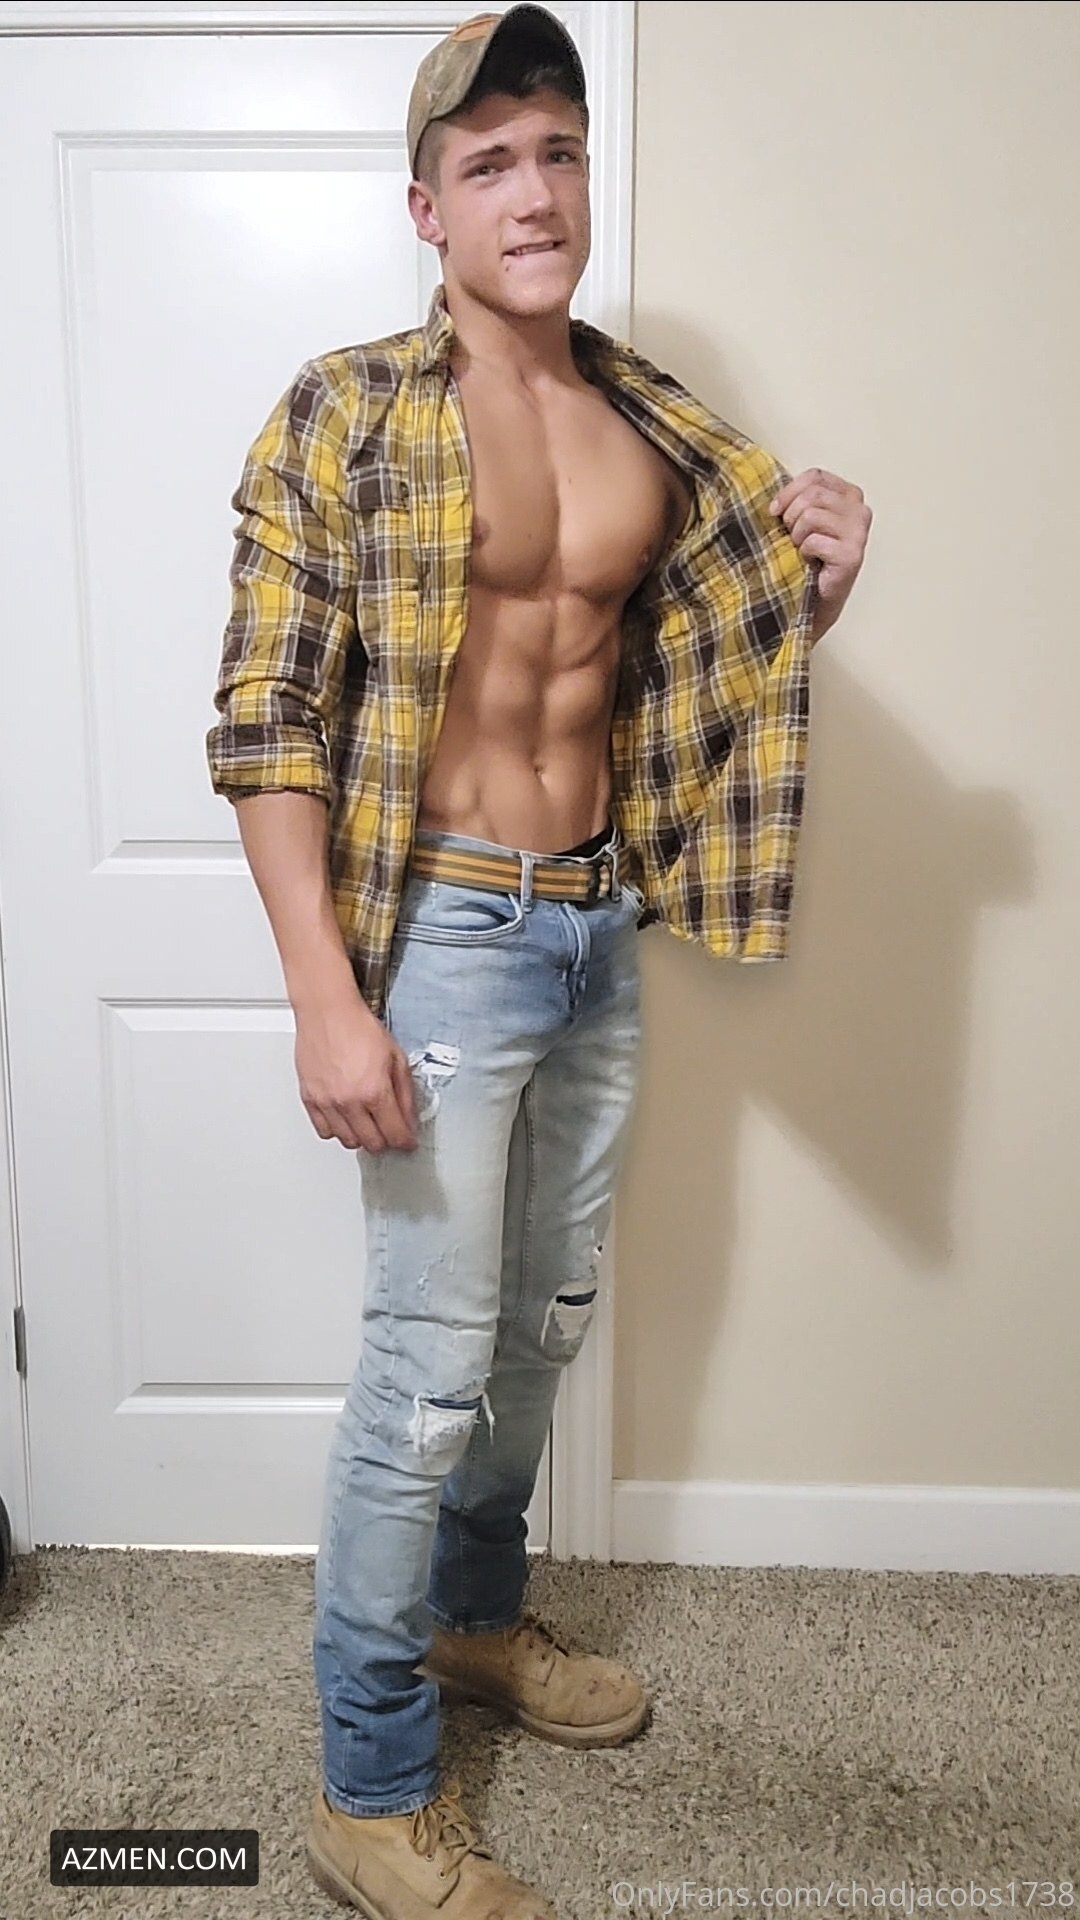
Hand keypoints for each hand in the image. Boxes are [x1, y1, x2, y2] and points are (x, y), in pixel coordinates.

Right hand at [295, 994, 417, 1152]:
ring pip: (347, 1141)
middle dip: (385, 1141)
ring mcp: (327, 1102)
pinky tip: (345, 1118)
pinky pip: (324, 1131)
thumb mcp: (396, 1058)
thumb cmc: (359, 1028)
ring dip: (361, 1137)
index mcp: (375, 1091)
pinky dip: (337, 1130)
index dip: (405, 1141)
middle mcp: (350, 1102)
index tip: (407, 1141)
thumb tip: (408, 1118)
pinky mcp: (310, 1099)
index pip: (395, 1134)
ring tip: (367, 1123)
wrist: (328, 1012)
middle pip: (372, 1144)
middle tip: (389, 1131)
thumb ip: (405, 1093)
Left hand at [769, 467, 871, 641]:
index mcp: (849, 495)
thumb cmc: (804, 560)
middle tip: (793, 539)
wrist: (810, 601)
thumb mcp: (799, 520)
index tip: (775, 512)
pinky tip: (810, 563)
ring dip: (797, 537)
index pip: (815, 476)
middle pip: (812, 494)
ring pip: (811, 515)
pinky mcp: (852, 555)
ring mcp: (859, 532)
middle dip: (791, 517)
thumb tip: (774, 496)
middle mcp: (860, 510)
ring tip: (803, 552)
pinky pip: (813, 541)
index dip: (789, 492)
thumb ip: (797, 499)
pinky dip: (804, 553)